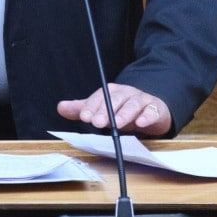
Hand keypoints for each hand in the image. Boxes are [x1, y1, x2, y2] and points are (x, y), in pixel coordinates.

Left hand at [56, 83, 171, 136]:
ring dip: (125, 114)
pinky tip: (142, 123)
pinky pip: (153, 111)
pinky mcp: (156, 109)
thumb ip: (83, 109)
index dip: (92, 107)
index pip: (100, 97)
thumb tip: (60, 107)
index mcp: (111, 92)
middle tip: (97, 123)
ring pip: (133, 104)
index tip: (84, 117)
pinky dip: (148, 116)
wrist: (151, 109)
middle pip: (115, 99)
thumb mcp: (102, 110)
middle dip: (106, 111)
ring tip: (118, 124)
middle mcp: (126, 93)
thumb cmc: (123, 110)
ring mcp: (141, 100)